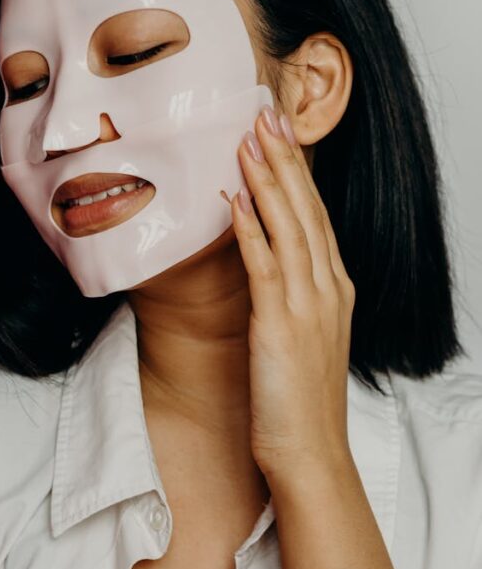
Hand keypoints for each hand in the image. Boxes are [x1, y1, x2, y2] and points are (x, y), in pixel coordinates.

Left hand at [231, 104, 355, 483]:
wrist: (310, 453)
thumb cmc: (298, 395)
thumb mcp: (302, 331)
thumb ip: (289, 288)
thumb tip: (259, 249)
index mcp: (334, 286)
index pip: (316, 213)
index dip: (297, 170)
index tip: (280, 132)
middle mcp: (327, 287)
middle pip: (306, 209)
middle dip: (285, 159)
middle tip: (265, 115)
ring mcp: (309, 304)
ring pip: (289, 226)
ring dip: (267, 180)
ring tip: (249, 140)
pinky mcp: (282, 324)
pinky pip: (265, 265)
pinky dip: (250, 228)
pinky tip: (233, 199)